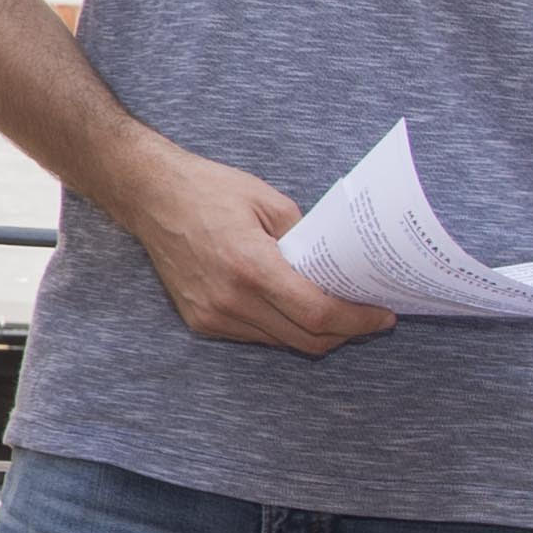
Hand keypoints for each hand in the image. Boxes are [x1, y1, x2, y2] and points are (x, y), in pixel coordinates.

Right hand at [126, 150, 394, 356]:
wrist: (150, 196)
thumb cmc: (209, 190)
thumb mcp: (269, 201)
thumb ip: (306, 239)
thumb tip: (339, 266)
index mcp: (251, 266)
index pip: (317, 313)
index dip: (357, 320)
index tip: (382, 316)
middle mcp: (231, 300)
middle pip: (305, 339)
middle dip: (345, 333)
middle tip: (368, 317)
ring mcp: (213, 315)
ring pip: (282, 342)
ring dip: (313, 333)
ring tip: (334, 311)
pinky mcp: (201, 322)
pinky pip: (255, 336)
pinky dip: (281, 328)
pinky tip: (292, 307)